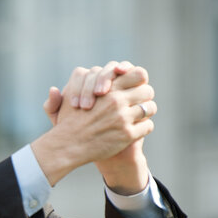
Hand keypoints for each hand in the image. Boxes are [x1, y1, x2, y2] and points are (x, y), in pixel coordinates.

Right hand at [31, 66, 155, 186]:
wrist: (67, 146)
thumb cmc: (69, 121)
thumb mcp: (72, 96)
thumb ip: (82, 82)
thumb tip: (101, 71)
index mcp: (107, 89)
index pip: (139, 74)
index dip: (138, 80)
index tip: (134, 87)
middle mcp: (117, 101)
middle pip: (147, 91)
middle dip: (144, 97)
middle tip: (138, 103)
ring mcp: (123, 118)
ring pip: (150, 108)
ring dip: (145, 113)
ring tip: (137, 117)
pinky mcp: (127, 135)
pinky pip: (148, 126)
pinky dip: (143, 128)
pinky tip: (134, 130)